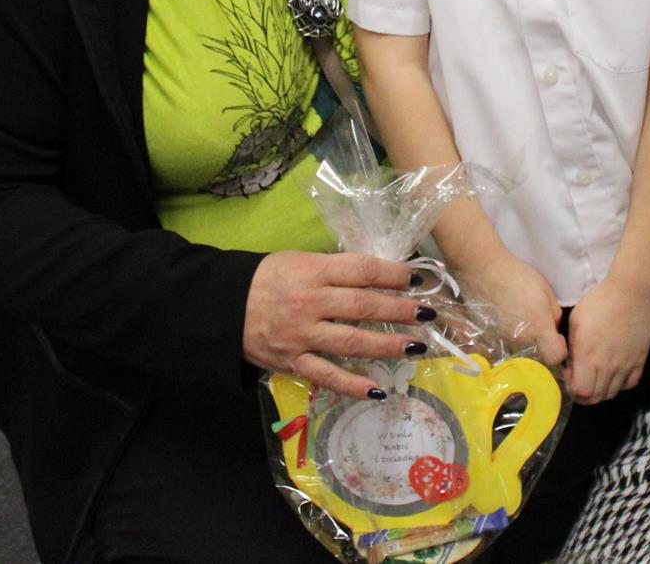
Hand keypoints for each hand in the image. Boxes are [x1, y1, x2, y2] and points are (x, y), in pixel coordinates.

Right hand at [244, 251, 434, 399]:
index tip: (417, 278)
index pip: (361, 271)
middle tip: (427, 313)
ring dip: (387, 345)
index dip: (392, 275)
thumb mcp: (298, 260)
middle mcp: (310, 303)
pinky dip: (353, 385)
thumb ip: (333, 269)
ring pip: (351, 342)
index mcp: (312, 271)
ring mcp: (302, 335)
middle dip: (399, 310)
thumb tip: (375, 275)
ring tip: (416, 346)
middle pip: (362, 306)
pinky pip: (327, 376)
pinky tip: (378, 389)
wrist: (222, 306)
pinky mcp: (293, 362)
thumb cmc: (266, 278)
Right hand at [459, 251, 567, 367]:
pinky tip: (506, 319)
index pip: (555, 356)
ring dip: (524, 340)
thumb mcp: (546, 291)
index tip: (556, 335)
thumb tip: (553, 327)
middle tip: (537, 324)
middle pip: (537, 356)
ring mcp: (503, 341)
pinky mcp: (489, 338)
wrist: (484, 271)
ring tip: (520, 320)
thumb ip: (555, 314)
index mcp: (538, 329)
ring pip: (520, 351)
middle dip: (541, 344)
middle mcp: (521, 341)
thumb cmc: (518, 276)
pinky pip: (504, 344)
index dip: (560, 348)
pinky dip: (508, 336)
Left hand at [565, 276, 649, 404]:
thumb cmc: (599, 302)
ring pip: (611, 394)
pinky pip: (628, 384)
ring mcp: (626, 366)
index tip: (569, 373)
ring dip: (600, 389)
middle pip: (595, 398)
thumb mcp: (575, 322)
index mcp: (589, 357)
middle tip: (579, 377)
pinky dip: (619, 384)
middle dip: (583, 393)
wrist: (631, 292)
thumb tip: (569, 363)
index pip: (580, 392)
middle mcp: (608, 367)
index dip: (571, 388)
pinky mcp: (640, 361)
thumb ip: (570, 348)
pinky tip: (613, 371)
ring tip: (595, 374)